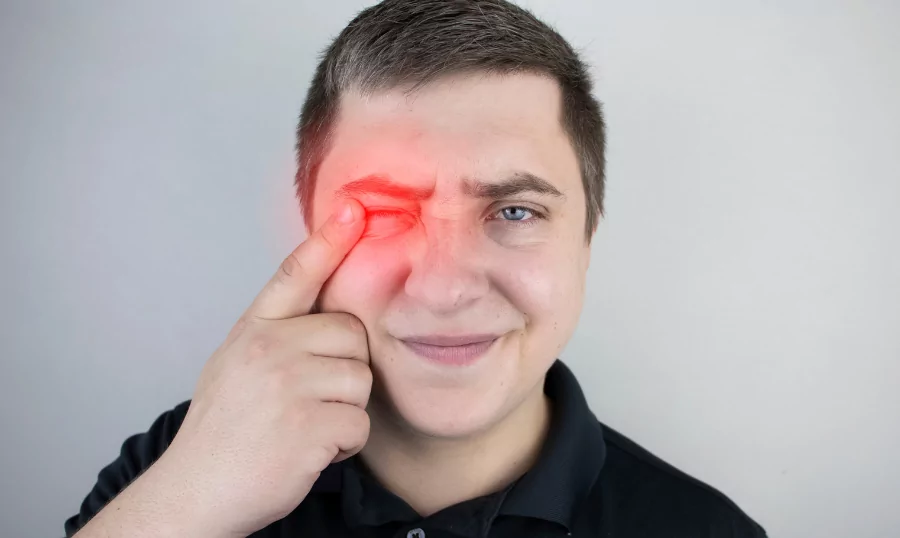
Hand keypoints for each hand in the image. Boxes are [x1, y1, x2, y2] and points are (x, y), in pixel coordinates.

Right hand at [158, 199, 370, 536]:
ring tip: (306, 425)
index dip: (327, 239)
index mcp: (252, 331)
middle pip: (352, 334)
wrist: (197, 491)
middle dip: (345, 368)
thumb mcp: (237, 364)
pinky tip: (311, 450)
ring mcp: (288, 386)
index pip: (295, 275)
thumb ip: (277, 333)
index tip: (353, 207)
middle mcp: (268, 349)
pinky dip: (344, 445)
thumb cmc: (223, 429)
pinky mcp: (309, 425)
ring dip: (345, 410)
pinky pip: (360, 424)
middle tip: (310, 398)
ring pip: (361, 380)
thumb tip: (328, 310)